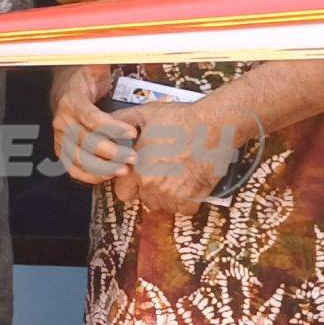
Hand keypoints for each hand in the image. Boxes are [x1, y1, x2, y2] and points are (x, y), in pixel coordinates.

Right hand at [50, 65, 132, 186]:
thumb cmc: (84, 79)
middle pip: (87, 142)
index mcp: (71, 100)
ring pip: (79, 159)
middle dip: (113, 152)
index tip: (131, 132)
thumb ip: (105, 67)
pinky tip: (106, 176)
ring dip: (103, 168)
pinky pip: (72, 168)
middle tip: (133, 157)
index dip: (112, 127)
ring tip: (124, 170)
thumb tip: (123, 55)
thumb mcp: (95, 67)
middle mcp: (63, 121)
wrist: (64, 85)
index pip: (92, 117)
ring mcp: (60, 137)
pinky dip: (88, 176)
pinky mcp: (62, 149)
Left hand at [125, 98, 248, 215]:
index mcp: (137, 168)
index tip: (139, 177)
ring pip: (163, 206)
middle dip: (150, 189)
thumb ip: (123, 121)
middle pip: (144, 199)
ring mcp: (172, 194)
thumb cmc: (182, 119)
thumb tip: (110, 125)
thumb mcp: (146, 113)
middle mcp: (152, 184)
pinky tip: (189, 185)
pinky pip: (184, 210)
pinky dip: (187, 201)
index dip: (131, 184)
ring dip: (168, 196)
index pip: (123, 192)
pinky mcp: (191, 199)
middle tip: (162, 173)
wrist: (213, 126)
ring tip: (176, 176)